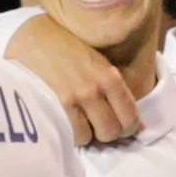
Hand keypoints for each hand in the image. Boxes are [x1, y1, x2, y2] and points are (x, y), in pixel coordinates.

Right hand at [6, 10, 141, 144]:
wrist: (35, 39)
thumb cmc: (70, 51)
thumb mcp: (100, 65)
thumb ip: (117, 93)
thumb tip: (140, 127)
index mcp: (111, 77)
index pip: (131, 116)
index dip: (129, 128)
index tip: (122, 128)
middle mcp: (95, 88)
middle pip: (112, 131)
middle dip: (109, 134)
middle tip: (101, 127)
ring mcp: (75, 97)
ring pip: (92, 137)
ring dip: (89, 135)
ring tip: (82, 124)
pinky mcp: (56, 104)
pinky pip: (72, 135)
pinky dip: (72, 135)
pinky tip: (68, 123)